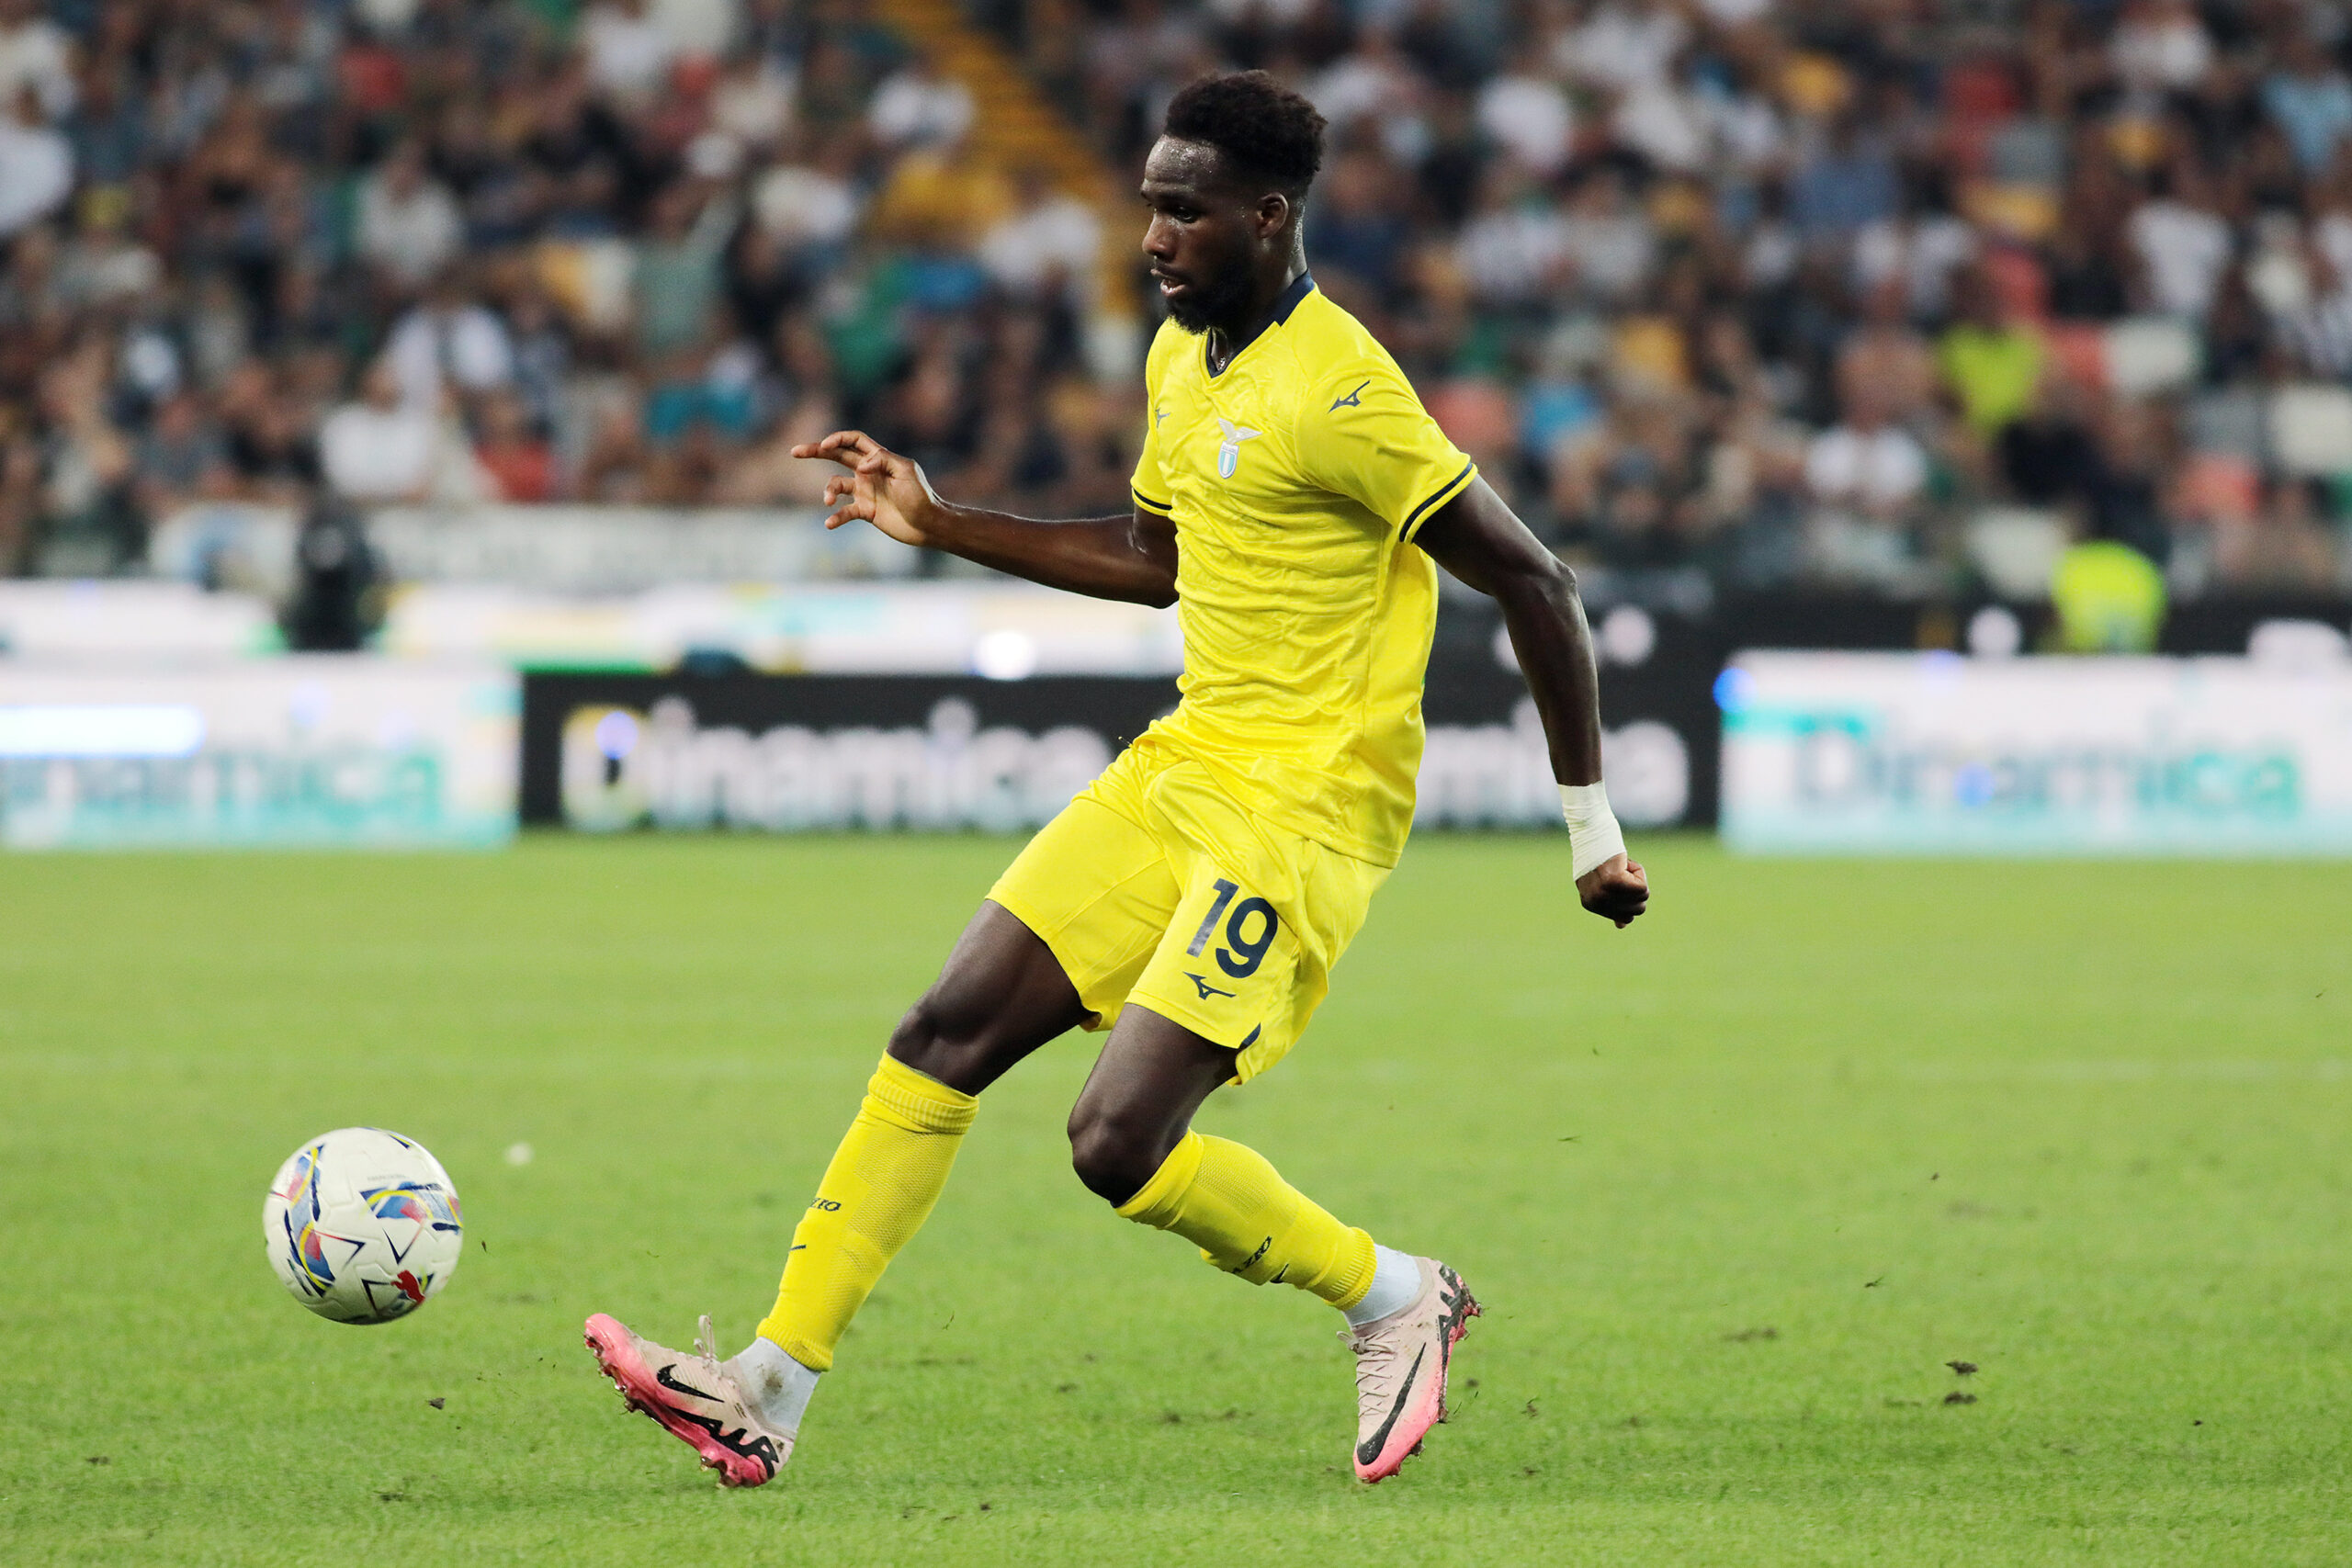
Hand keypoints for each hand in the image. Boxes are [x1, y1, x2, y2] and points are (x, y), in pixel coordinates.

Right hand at [792, 429, 942, 546]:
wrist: (928, 524)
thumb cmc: (922, 496)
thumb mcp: (906, 471)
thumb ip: (883, 461)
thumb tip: (862, 465)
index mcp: (879, 458)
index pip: (854, 441)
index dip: (838, 439)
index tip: (825, 445)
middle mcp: (868, 472)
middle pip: (837, 456)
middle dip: (816, 452)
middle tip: (795, 452)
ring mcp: (865, 491)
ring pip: (836, 485)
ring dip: (828, 491)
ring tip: (829, 501)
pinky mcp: (865, 511)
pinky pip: (844, 512)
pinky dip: (836, 517)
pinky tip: (830, 523)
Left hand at [1576, 853, 1647, 927]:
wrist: (1592, 832)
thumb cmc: (1600, 855)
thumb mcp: (1603, 882)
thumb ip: (1612, 903)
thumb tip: (1621, 926)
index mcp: (1589, 904)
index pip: (1625, 918)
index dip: (1629, 897)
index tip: (1618, 881)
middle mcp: (1595, 902)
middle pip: (1637, 910)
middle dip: (1636, 889)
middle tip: (1621, 871)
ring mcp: (1604, 893)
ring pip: (1642, 897)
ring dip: (1638, 879)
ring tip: (1621, 867)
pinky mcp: (1614, 881)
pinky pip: (1642, 887)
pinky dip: (1639, 872)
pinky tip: (1625, 863)